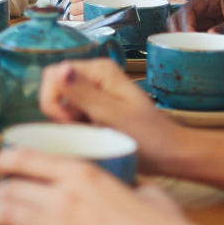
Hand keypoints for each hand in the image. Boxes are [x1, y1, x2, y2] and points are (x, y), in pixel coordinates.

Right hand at [38, 60, 184, 171]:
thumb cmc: (147, 136)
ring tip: (92, 135)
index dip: (53, 99)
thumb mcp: (112, 115)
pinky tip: (93, 137)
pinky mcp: (94, 109)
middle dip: (60, 113)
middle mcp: (93, 76)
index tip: (69, 121)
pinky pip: (71, 116)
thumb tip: (60, 69)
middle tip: (84, 130)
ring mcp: (93, 93)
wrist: (170, 155)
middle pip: (54, 89)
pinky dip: (76, 129)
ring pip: (61, 105)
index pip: (53, 74)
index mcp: (98, 70)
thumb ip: (82, 93)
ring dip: (69, 124)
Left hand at [61, 0, 160, 20]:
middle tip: (92, 13)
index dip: (77, 2)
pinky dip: (91, 27)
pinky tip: (101, 25)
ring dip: (85, 21)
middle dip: (79, 13)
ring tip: (98, 19)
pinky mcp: (103, 22)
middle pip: (72, 10)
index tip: (84, 5)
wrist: (151, 6)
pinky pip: (88, 27)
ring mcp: (97, 10)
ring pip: (78, 20)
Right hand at [168, 0, 223, 50]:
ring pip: (185, 30)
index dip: (186, 25)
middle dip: (179, 34)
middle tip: (187, 51)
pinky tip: (197, 57)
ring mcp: (209, 21)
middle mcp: (206, 8)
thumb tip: (209, 36)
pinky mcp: (214, 34)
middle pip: (180, 19)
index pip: (189, 9)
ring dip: (184, 41)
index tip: (191, 42)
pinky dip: (194, 48)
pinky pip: (197, 40)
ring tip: (189, 55)